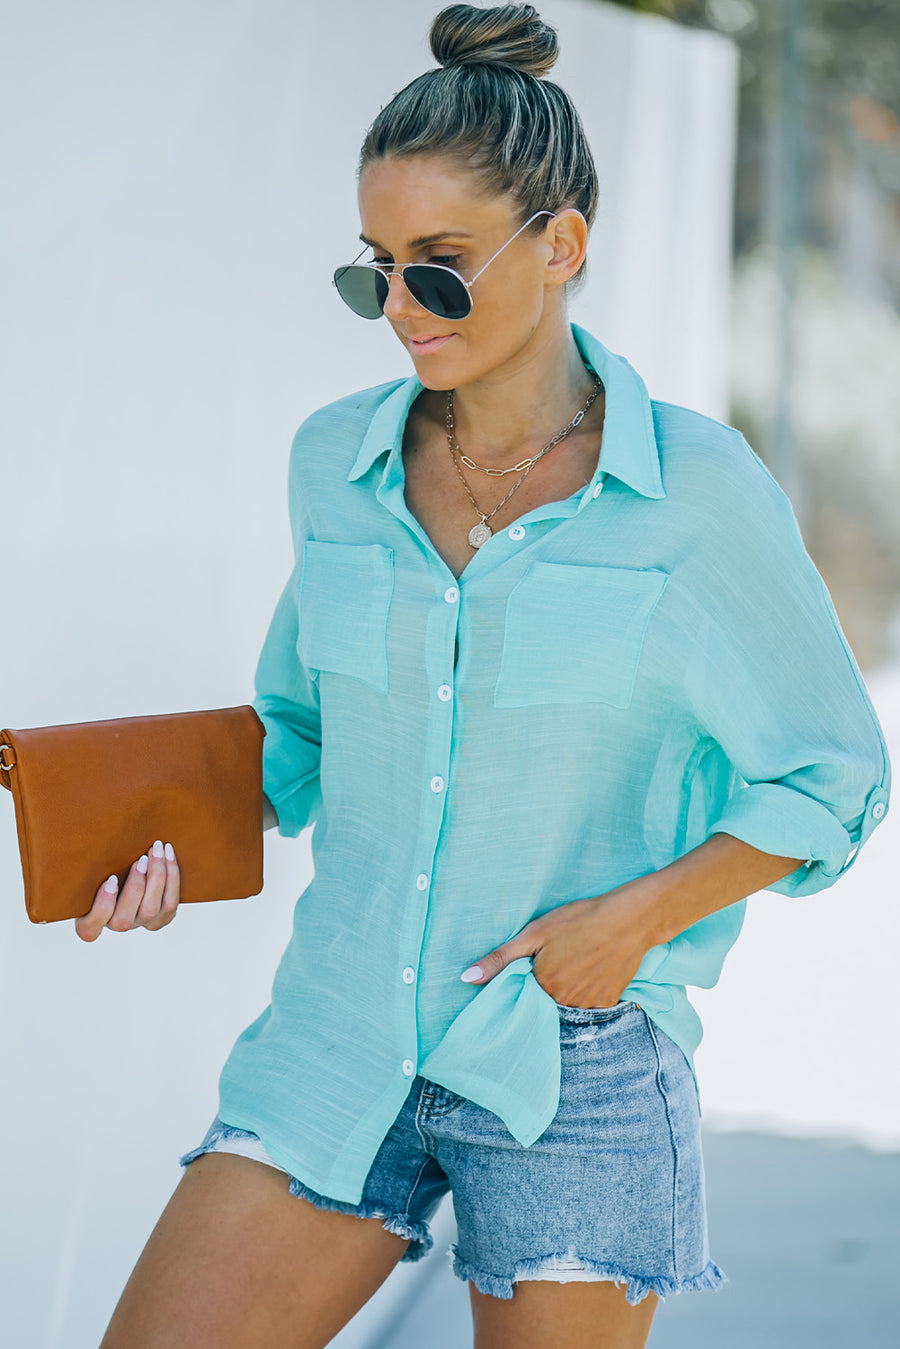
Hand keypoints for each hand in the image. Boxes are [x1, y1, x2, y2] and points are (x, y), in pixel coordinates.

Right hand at [75, 840, 180, 942]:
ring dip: (157, 878)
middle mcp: (116, 925)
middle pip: (124, 920)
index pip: (89, 930)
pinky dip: (172, 877)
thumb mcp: (86, 869)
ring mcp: (140, 923)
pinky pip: (170, 904)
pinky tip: (168, 853)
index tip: (111, 879)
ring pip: (151, 911)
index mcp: (89, 921)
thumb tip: (61, 826)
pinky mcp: (160, 918)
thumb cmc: (101, 864)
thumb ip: (79, 864)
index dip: (102, 907)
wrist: (131, 864)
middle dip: (136, 887)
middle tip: (141, 859)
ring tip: (156, 850)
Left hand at [459, 888, 653, 1007]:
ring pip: (568, 1003)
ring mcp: (589, 1005)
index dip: (529, 977)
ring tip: (579, 960)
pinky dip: (588, 990)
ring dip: (568, 989)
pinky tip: (593, 968)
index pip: (524, 993)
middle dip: (548, 984)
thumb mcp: (535, 933)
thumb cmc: (580, 919)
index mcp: (542, 986)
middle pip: (546, 1000)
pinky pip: (590, 1004)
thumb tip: (466, 979)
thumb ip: (500, 959)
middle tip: (562, 957)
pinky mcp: (609, 1002)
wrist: (631, 919)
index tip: (539, 962)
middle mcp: (564, 1002)